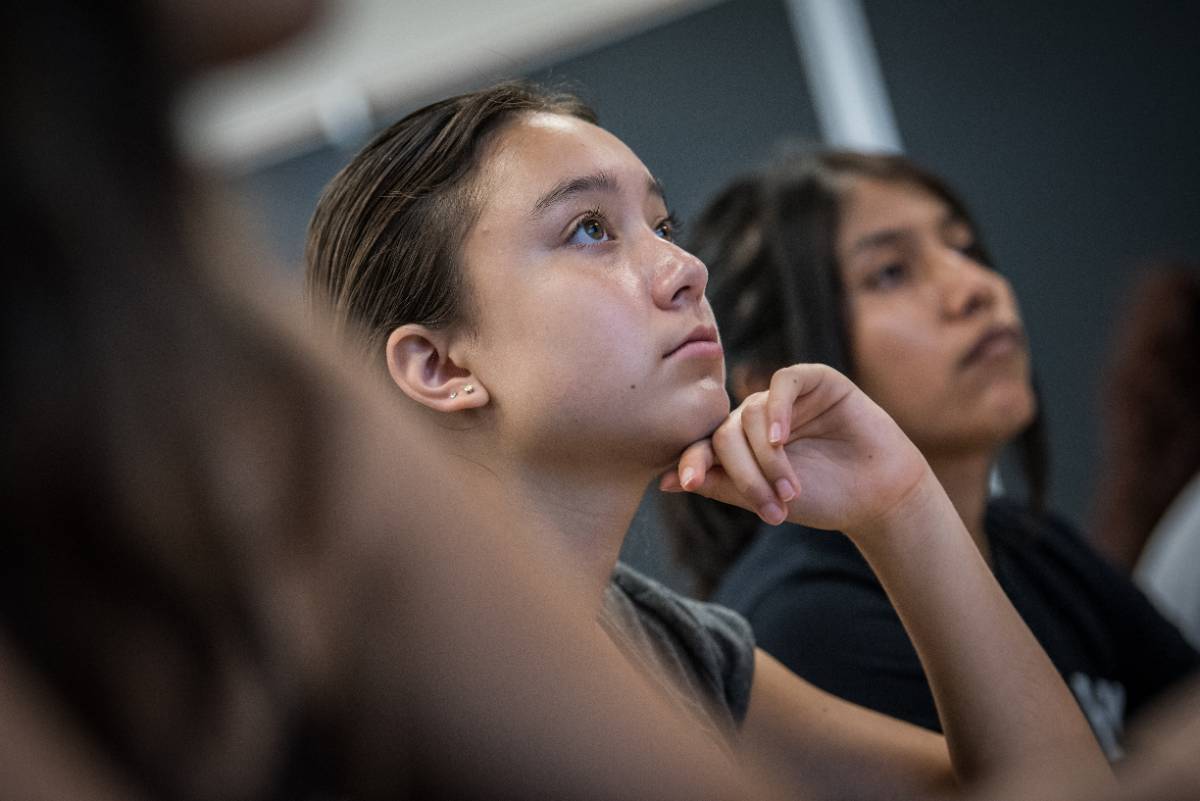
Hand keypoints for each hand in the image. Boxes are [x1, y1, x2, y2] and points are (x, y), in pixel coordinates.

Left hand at [661, 364, 929, 538]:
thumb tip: (666, 481)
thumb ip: (721, 485)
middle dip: (744, 473)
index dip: (693, 460)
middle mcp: (758, 417)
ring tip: (791, 491)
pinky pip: (783, 381)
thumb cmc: (823, 498)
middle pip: (726, 432)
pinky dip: (777, 408)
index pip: (706, 444)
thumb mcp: (764, 498)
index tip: (685, 482)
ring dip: (768, 458)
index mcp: (741, 444)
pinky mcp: (816, 381)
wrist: (879, 496)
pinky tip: (781, 437)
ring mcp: (786, 398)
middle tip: (770, 508)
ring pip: (752, 412)